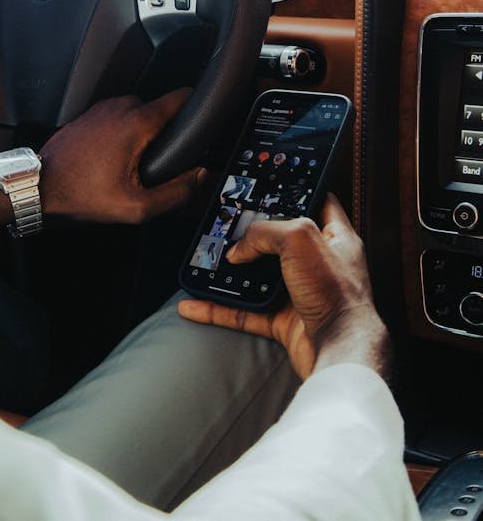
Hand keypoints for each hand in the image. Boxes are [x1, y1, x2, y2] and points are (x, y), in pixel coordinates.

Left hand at [39, 90, 205, 223]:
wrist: (38, 189)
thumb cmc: (80, 196)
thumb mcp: (135, 207)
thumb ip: (175, 192)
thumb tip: (199, 177)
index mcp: (136, 122)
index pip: (180, 98)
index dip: (197, 109)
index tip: (202, 123)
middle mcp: (119, 107)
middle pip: (160, 110)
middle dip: (165, 132)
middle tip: (160, 162)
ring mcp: (101, 109)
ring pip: (138, 114)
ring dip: (142, 133)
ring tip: (135, 163)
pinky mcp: (89, 116)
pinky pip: (118, 118)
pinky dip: (123, 134)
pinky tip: (115, 160)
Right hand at [178, 194, 388, 380]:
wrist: (340, 351)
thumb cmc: (338, 295)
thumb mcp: (300, 239)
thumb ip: (265, 232)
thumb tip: (240, 248)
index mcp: (334, 238)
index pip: (317, 203)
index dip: (297, 191)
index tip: (272, 185)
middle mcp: (318, 265)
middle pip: (279, 241)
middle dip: (252, 236)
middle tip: (229, 226)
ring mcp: (300, 293)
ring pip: (257, 277)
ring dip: (231, 273)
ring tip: (208, 263)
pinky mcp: (284, 321)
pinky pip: (244, 311)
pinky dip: (219, 309)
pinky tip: (198, 304)